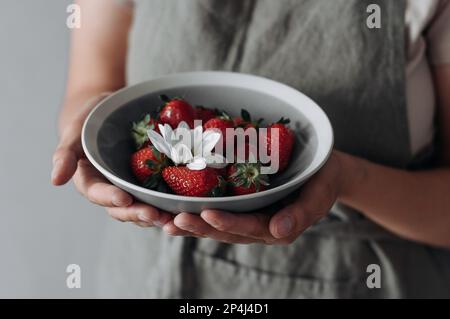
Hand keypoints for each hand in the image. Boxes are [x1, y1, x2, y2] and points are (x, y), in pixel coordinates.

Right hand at [51, 94, 173, 227]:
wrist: (109, 111)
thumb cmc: (88, 119)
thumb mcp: (74, 130)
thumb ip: (65, 154)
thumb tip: (55, 181)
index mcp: (90, 181)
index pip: (98, 193)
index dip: (110, 198)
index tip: (124, 198)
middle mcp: (111, 190)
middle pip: (122, 208)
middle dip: (138, 213)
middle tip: (155, 215)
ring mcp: (131, 188)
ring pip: (142, 208)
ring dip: (156, 216)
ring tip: (173, 219)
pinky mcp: (149, 183)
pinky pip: (158, 196)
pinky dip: (169, 204)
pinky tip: (184, 207)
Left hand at [164, 151, 353, 243]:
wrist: (321, 172)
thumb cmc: (321, 181)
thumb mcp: (319, 196)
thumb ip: (301, 215)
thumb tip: (278, 231)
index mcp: (276, 227)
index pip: (249, 228)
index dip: (228, 223)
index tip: (207, 214)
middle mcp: (257, 227)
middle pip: (225, 230)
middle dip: (199, 226)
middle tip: (174, 221)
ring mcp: (246, 217)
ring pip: (214, 225)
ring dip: (190, 223)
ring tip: (164, 220)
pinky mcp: (239, 207)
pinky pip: (214, 212)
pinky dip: (194, 212)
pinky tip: (172, 210)